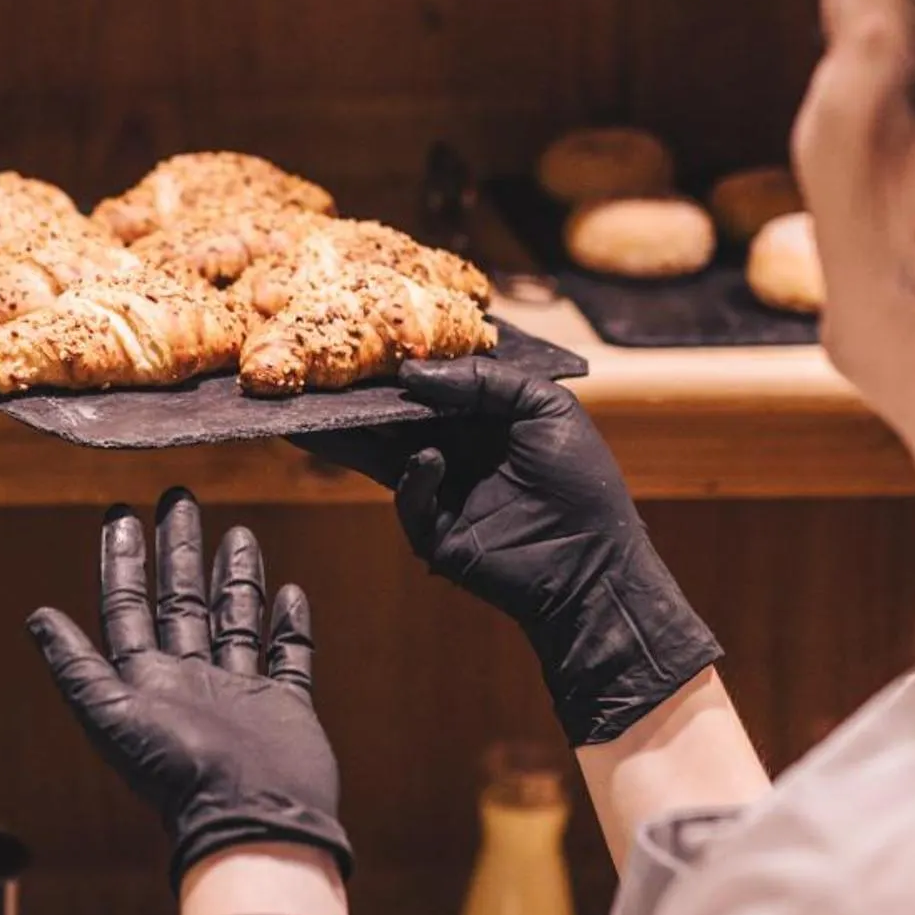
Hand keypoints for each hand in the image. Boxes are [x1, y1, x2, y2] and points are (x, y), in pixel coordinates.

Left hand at [27, 489, 349, 887]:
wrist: (251, 822)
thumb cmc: (179, 776)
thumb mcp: (113, 716)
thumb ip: (75, 667)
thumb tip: (35, 616)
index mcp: (146, 681)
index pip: (128, 606)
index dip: (120, 560)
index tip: (120, 513)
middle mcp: (189, 680)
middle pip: (180, 600)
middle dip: (177, 549)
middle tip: (179, 498)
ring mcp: (238, 692)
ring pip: (233, 619)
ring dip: (233, 577)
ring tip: (237, 532)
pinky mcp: (283, 706)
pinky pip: (287, 656)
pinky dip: (288, 625)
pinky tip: (289, 592)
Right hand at [302, 359, 720, 746]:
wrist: (591, 563)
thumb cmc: (580, 482)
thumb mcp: (547, 409)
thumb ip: (487, 379)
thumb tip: (414, 372)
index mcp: (486, 421)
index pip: (434, 390)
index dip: (407, 374)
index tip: (377, 352)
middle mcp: (459, 452)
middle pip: (399, 422)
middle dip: (365, 404)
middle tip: (329, 382)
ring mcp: (443, 492)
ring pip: (386, 458)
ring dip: (357, 437)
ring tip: (322, 417)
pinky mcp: (433, 532)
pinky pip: (408, 498)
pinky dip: (414, 477)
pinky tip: (431, 462)